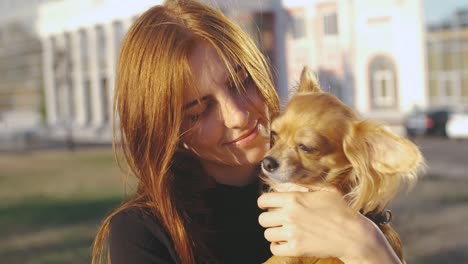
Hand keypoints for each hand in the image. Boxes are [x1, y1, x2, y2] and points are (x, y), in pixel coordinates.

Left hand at [257, 188, 401, 263]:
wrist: (354, 236)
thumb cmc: (343, 211)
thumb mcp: (327, 190)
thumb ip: (308, 184)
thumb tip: (295, 176)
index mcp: (294, 199)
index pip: (263, 200)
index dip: (265, 203)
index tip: (269, 206)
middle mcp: (290, 215)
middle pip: (262, 219)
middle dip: (270, 219)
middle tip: (279, 220)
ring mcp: (292, 233)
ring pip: (267, 234)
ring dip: (275, 233)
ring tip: (285, 231)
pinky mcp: (296, 249)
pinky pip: (274, 249)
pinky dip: (278, 246)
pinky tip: (286, 242)